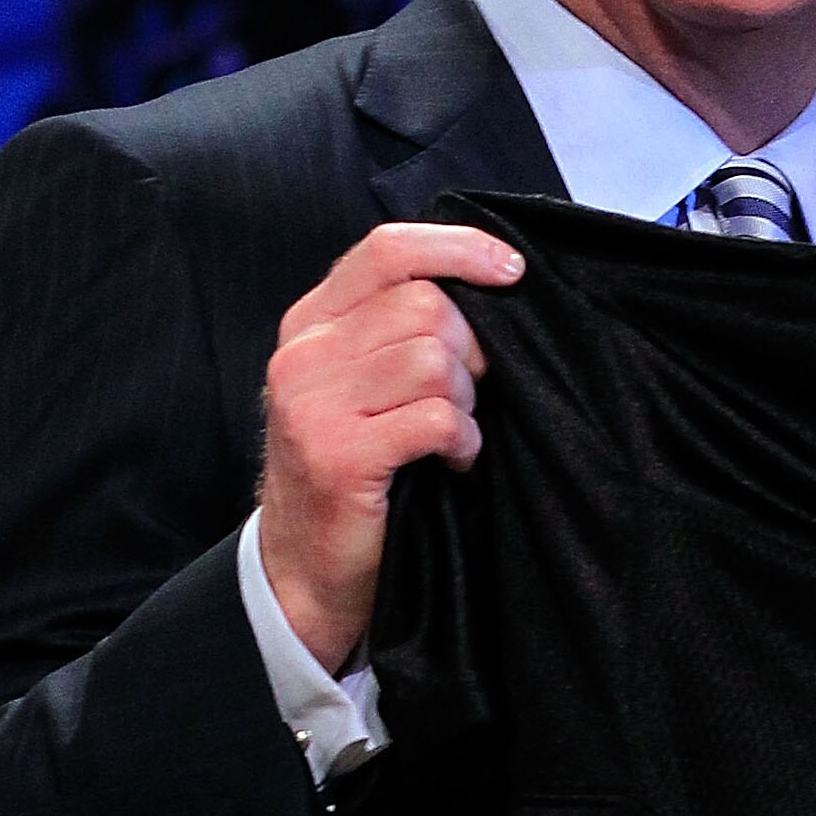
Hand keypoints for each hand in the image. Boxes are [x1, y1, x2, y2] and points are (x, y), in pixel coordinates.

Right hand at [259, 222, 523, 670]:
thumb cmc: (355, 468)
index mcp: (311, 321)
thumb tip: (490, 280)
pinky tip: (454, 460)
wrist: (306, 566)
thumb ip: (398, 328)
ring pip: (435, 359)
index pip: (388, 250)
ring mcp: (312, 403)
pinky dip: (464, 440)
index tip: (512, 270)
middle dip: (473, 349)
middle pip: (426, 305)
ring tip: (455, 432)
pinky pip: (437, 418)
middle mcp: (303, 353)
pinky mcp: (336, 455)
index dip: (460, 249)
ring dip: (467, 400)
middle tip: (471, 395)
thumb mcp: (363, 383)